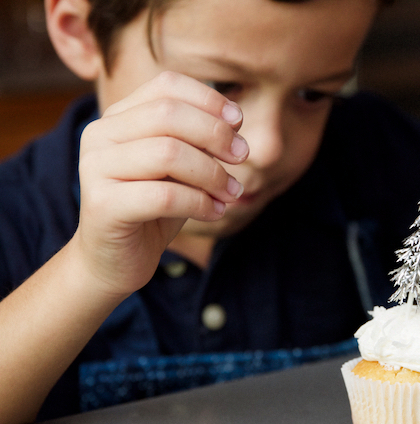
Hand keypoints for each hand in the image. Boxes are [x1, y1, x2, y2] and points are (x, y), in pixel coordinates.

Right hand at [70, 71, 248, 296]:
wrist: (116, 260)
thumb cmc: (154, 208)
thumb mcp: (181, 167)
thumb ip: (199, 139)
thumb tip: (235, 118)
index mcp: (119, 117)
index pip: (166, 85)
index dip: (208, 99)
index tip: (238, 122)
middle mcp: (100, 134)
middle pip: (169, 114)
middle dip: (215, 134)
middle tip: (243, 157)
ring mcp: (95, 167)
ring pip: (168, 153)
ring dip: (212, 174)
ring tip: (233, 192)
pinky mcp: (102, 204)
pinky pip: (164, 196)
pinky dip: (200, 203)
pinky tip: (216, 212)